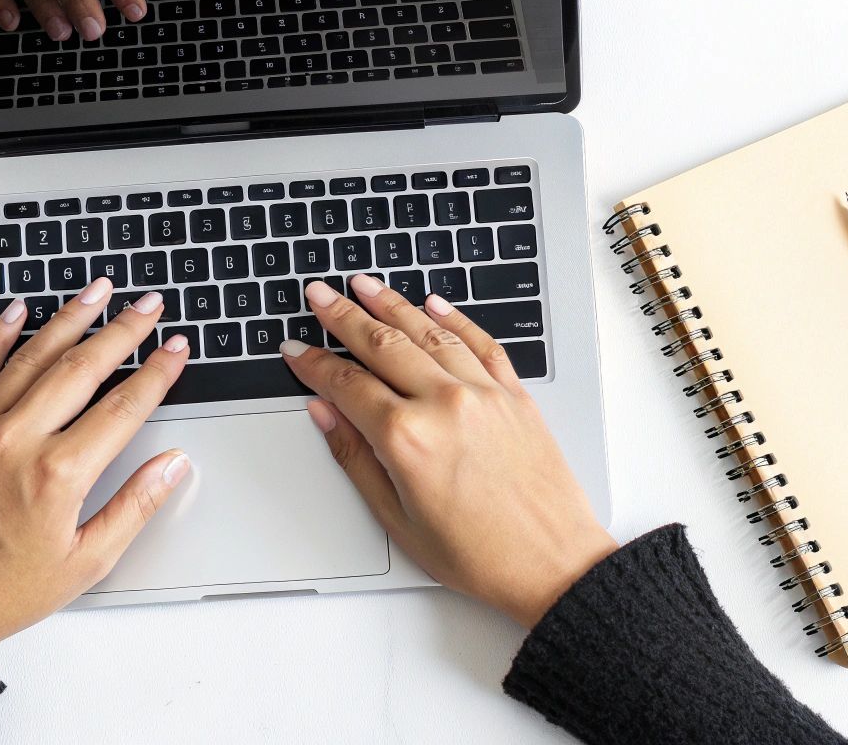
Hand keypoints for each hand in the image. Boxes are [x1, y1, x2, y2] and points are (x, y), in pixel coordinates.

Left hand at [0, 279, 190, 666]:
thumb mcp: (86, 562)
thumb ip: (135, 506)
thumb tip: (172, 465)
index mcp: (57, 475)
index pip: (123, 407)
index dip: (157, 373)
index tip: (175, 350)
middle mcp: (15, 441)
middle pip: (82, 368)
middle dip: (123, 331)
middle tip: (148, 306)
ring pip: (31, 356)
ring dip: (70, 318)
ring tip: (98, 291)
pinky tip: (19, 312)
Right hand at [279, 276, 615, 627]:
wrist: (553, 563)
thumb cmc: (479, 556)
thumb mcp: (397, 520)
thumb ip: (355, 458)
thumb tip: (324, 413)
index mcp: (407, 438)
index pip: (346, 384)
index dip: (313, 364)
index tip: (294, 349)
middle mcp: (444, 404)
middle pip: (382, 344)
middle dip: (344, 315)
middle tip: (319, 294)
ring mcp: (483, 393)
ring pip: (428, 332)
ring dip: (392, 304)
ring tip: (364, 285)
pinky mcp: (515, 394)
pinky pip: (479, 343)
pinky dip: (454, 318)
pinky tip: (433, 304)